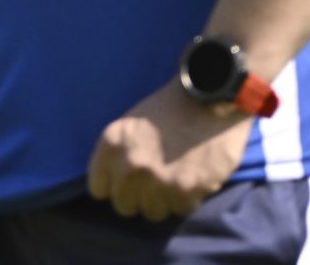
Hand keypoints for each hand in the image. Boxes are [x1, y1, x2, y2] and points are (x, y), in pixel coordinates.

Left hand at [86, 81, 253, 220]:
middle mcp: (130, 165)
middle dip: (138, 197)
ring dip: (163, 200)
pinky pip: (180, 209)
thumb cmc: (171, 108)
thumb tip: (115, 182)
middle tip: (153, 184)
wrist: (212, 97)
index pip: (97, 188)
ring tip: (174, 179)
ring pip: (152, 212)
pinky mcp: (186, 190)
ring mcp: (157, 180)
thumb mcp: (131, 123)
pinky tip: (192, 178)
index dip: (114, 187)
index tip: (125, 183)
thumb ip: (119, 154)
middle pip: (124, 206)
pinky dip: (187, 199)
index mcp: (112, 143)